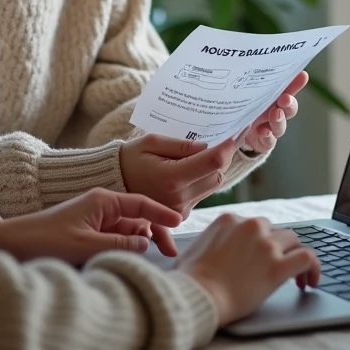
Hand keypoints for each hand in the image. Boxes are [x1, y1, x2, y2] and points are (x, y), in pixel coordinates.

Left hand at [0, 188, 181, 264]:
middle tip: (172, 251)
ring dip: (143, 240)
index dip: (162, 212)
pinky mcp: (91, 230)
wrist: (15, 243)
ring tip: (161, 255)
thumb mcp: (87, 244)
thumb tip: (146, 242)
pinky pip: (117, 235)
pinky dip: (128, 244)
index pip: (142, 202)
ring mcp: (97, 217)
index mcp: (103, 199)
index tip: (180, 221)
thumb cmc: (47, 239)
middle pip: (139, 216)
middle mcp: (103, 204)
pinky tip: (135, 255)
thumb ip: (120, 242)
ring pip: (130, 228)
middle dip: (157, 231)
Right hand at [120, 134, 239, 217]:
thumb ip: (182, 145)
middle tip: (220, 142)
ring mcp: (179, 210)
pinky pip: (199, 197)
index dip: (229, 146)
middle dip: (221, 158)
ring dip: (211, 171)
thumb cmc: (130, 159)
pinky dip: (200, 184)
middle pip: (217, 176)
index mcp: (173, 178)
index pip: (214, 162)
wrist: (111, 185)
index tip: (238, 132)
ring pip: (211, 187)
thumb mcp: (152, 142)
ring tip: (200, 157)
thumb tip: (208, 146)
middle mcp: (179, 198)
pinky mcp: (178, 217)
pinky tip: (196, 174)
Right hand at [175, 214, 320, 325]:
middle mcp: (251, 226)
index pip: (255, 224)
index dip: (261, 241)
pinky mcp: (278, 266)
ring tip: (298, 276)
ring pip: (294, 240)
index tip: (261, 256)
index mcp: (229, 220)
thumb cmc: (189, 279)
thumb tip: (207, 249)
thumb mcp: (191, 249)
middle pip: (275, 230)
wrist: (197, 296)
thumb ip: (207, 242)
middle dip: (278, 247)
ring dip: (295, 255)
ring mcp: (266, 245)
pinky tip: (310, 281)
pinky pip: (308, 258)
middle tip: (277, 266)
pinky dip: (314, 268)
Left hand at [238, 71, 307, 154]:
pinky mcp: (263, 142)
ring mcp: (270, 128)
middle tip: (284, 99)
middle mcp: (275, 112)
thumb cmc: (242, 107)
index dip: (296, 82)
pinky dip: (267, 137)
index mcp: (272, 97)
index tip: (302, 75)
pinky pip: (268, 141)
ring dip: (279, 120)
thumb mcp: (244, 92)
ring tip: (275, 114)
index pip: (287, 88)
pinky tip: (263, 132)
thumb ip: (247, 80)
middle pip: (289, 107)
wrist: (234, 134)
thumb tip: (240, 55)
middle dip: (289, 102)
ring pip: (280, 125)